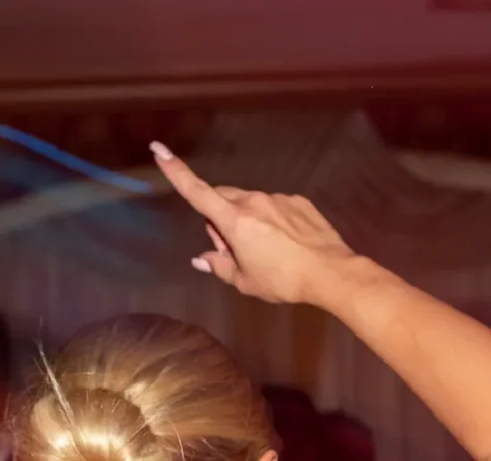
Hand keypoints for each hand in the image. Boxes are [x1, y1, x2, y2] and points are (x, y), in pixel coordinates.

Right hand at [148, 142, 360, 307]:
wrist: (331, 272)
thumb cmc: (283, 280)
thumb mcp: (245, 281)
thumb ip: (219, 266)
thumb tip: (202, 259)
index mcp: (235, 220)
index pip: (197, 192)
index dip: (176, 171)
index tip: (160, 149)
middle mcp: (254, 201)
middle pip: (222, 199)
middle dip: (218, 218)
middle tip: (231, 250)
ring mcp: (278, 198)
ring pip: (249, 204)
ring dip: (245, 221)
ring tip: (264, 250)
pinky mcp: (298, 202)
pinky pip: (274, 206)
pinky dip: (270, 221)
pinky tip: (284, 243)